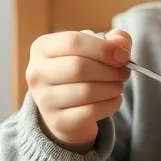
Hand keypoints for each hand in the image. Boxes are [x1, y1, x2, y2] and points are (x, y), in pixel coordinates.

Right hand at [26, 28, 131, 149]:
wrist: (67, 109)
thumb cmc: (84, 71)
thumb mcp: (97, 49)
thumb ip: (114, 40)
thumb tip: (121, 43)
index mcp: (43, 48)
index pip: (73, 42)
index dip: (104, 48)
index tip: (123, 56)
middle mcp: (37, 72)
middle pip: (79, 67)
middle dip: (110, 70)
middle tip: (123, 73)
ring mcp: (44, 99)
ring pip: (87, 91)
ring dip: (113, 88)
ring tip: (117, 86)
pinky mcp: (58, 120)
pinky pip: (92, 111)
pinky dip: (111, 104)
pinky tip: (113, 99)